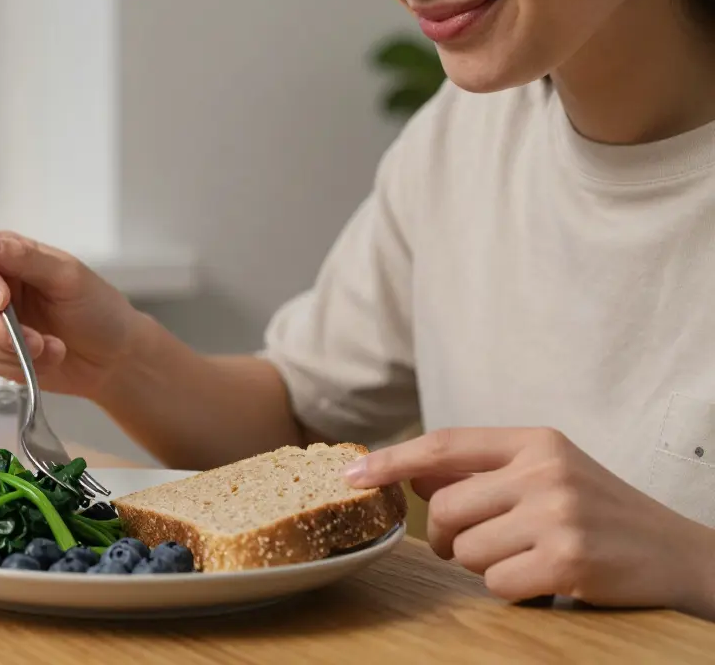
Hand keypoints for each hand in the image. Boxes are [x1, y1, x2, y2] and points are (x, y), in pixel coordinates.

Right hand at [0, 229, 143, 398]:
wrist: (114, 358)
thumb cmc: (98, 309)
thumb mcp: (67, 276)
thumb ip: (22, 256)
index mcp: (4, 256)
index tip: (2, 298)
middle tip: (31, 336)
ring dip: (9, 348)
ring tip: (49, 347)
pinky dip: (15, 365)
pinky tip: (47, 358)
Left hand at [344, 427, 714, 616]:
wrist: (678, 553)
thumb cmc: (598, 513)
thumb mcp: (546, 473)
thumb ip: (482, 471)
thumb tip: (411, 475)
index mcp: (535, 441)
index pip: (443, 444)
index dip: (392, 460)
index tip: (353, 473)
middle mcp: (545, 471)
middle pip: (445, 508)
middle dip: (445, 535)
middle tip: (475, 543)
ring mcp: (557, 515)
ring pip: (465, 550)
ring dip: (483, 565)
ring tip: (525, 556)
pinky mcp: (568, 560)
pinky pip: (495, 584)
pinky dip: (510, 590)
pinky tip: (544, 578)